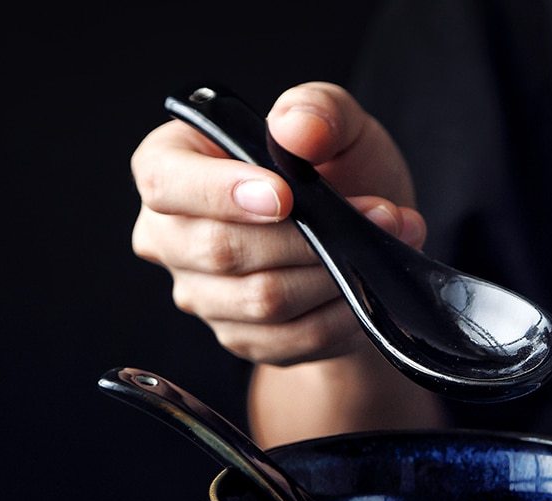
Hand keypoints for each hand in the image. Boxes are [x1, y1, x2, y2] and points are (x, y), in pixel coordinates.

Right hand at [130, 82, 426, 365]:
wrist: (360, 239)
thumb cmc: (336, 172)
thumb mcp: (338, 124)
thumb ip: (318, 110)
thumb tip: (296, 130)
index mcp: (171, 168)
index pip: (165, 183)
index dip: (221, 192)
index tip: (285, 195)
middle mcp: (173, 239)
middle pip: (220, 250)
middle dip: (306, 237)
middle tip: (376, 214)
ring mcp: (206, 298)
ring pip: (263, 300)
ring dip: (334, 273)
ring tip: (385, 243)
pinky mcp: (245, 339)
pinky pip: (294, 337)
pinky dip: (342, 313)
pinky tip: (368, 287)